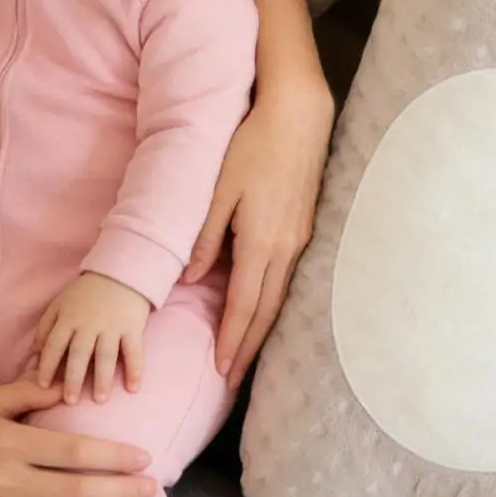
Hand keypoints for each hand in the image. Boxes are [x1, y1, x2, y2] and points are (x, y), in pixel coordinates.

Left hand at [32, 273, 150, 404]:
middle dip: (74, 378)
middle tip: (70, 401)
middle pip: (80, 353)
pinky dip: (135, 370)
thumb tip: (33, 355)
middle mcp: (90, 324)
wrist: (121, 273)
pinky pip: (134, 351)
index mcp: (69, 318)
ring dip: (103, 378)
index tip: (42, 386)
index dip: (48, 365)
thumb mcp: (61, 303)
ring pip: (106, 355)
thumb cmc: (86, 293)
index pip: (55, 344)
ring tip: (99, 399)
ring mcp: (113, 326)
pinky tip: (133, 388)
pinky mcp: (133, 327)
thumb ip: (46, 327)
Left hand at [184, 79, 333, 387]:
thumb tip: (189, 279)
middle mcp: (285, 248)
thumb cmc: (252, 146)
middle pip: (266, 312)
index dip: (232, 340)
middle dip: (249, 348)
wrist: (298, 117)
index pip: (243, 306)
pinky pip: (288, 279)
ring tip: (247, 355)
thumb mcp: (218, 190)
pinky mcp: (305, 228)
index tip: (222, 371)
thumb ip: (204, 237)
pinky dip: (273, 303)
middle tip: (234, 379)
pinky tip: (264, 311)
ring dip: (262, 330)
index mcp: (260, 242)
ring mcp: (299, 239)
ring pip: (279, 298)